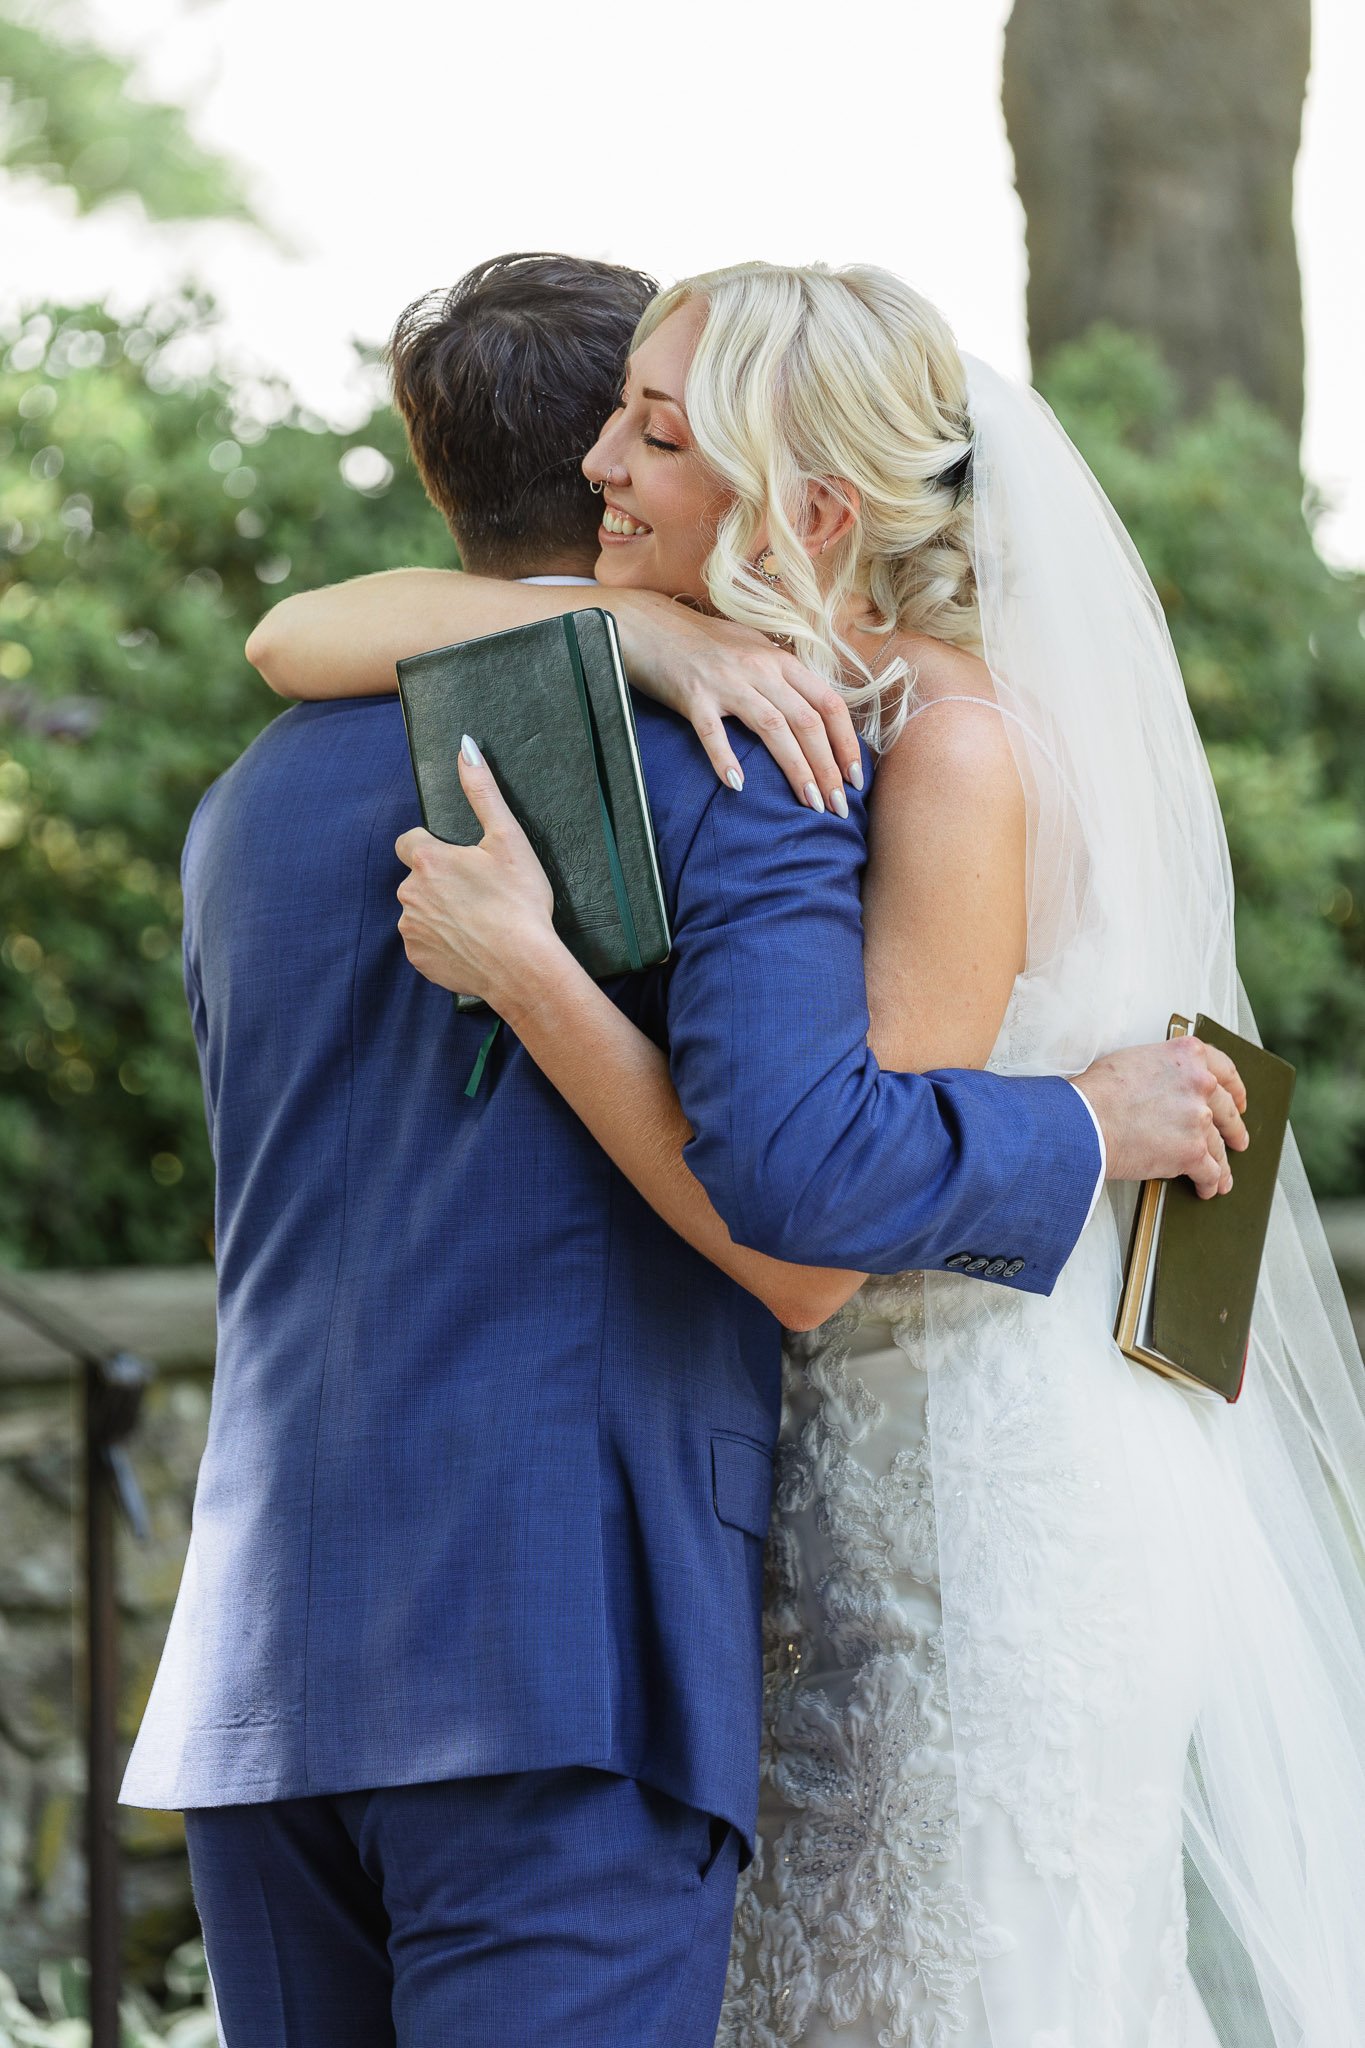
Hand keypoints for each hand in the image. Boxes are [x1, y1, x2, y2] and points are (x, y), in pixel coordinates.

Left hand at [394, 737, 557, 1012]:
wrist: (524, 967)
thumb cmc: (519, 902)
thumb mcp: (507, 839)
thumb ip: (482, 792)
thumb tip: (466, 747)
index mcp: (427, 859)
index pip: (410, 841)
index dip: (434, 848)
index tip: (461, 862)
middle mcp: (409, 893)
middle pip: (418, 878)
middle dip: (441, 883)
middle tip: (479, 894)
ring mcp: (411, 929)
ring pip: (420, 912)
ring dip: (440, 912)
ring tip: (479, 921)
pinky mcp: (419, 959)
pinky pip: (425, 944)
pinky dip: (443, 943)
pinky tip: (471, 944)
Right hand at [608, 589, 863, 814]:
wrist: (648, 626)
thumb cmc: (703, 644)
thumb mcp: (753, 650)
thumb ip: (782, 677)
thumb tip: (813, 713)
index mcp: (780, 660)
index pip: (828, 703)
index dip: (847, 742)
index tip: (856, 777)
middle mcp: (760, 669)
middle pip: (807, 722)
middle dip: (828, 768)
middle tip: (838, 806)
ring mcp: (726, 682)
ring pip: (773, 729)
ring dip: (796, 769)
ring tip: (809, 803)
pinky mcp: (693, 696)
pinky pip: (713, 732)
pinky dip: (726, 759)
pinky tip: (737, 786)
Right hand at [1074, 1036, 1249, 1198]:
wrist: (1084, 1121)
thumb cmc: (1097, 1091)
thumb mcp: (1135, 1060)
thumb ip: (1164, 1069)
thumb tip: (1167, 1086)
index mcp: (1187, 1056)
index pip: (1223, 1068)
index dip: (1235, 1087)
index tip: (1238, 1100)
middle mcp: (1200, 1083)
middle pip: (1226, 1109)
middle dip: (1235, 1128)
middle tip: (1237, 1139)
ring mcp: (1198, 1119)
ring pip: (1218, 1145)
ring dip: (1222, 1162)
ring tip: (1222, 1175)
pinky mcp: (1191, 1152)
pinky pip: (1208, 1171)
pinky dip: (1209, 1181)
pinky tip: (1207, 1188)